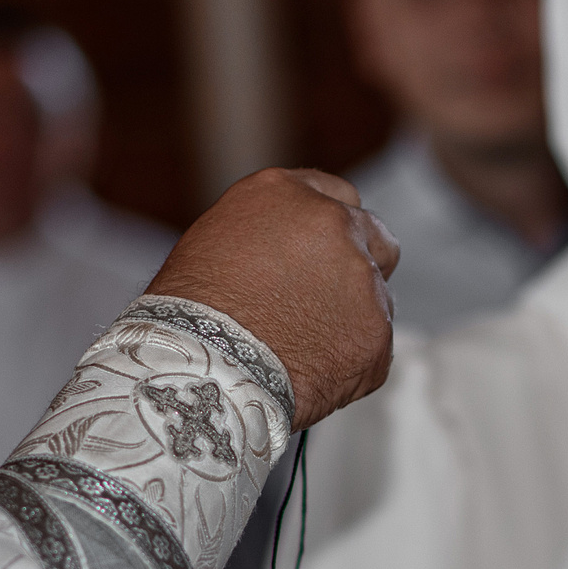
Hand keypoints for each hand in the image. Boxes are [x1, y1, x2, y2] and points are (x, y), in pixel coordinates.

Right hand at [149, 168, 400, 427]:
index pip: (340, 196)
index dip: (335, 227)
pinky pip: (373, 347)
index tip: (329, 251)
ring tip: (300, 349)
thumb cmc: (190, 314)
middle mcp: (334, 225)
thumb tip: (290, 254)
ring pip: (376, 298)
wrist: (204, 370)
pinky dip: (351, 362)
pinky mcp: (377, 332)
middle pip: (376, 237)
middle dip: (363, 264)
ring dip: (351, 318)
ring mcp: (363, 279)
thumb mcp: (217, 243)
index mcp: (288, 194)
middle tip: (332, 300)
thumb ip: (271, 235)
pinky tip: (310, 374)